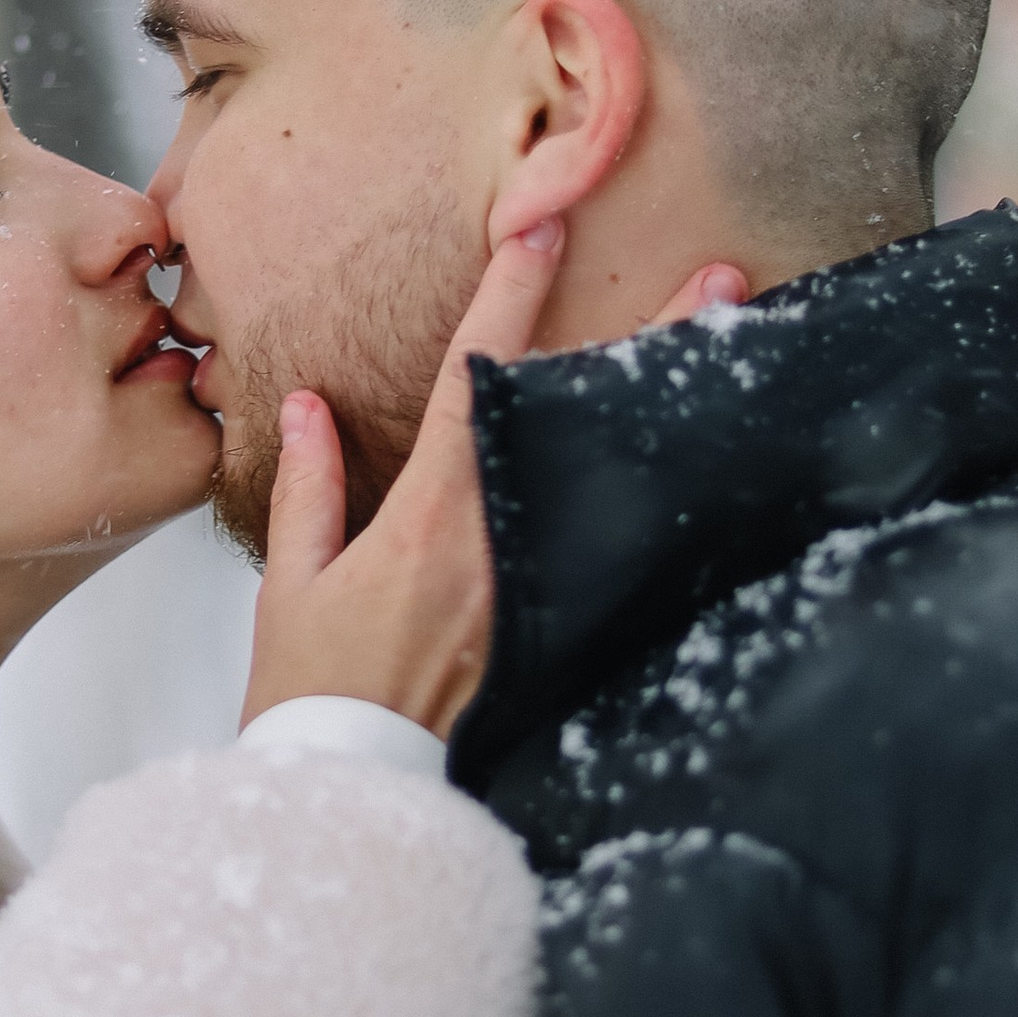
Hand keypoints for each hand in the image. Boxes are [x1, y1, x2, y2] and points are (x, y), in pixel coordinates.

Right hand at [242, 233, 750, 739]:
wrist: (355, 791)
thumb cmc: (313, 693)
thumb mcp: (293, 582)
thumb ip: (309, 486)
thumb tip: (307, 405)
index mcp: (429, 514)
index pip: (474, 376)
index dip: (511, 292)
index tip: (543, 225)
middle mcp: (497, 539)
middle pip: (579, 416)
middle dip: (653, 339)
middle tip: (721, 278)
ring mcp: (534, 583)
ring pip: (608, 472)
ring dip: (665, 409)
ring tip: (724, 352)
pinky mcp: (552, 625)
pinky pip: (605, 541)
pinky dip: (647, 493)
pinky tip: (690, 465)